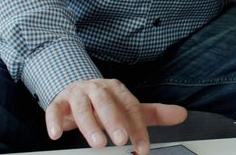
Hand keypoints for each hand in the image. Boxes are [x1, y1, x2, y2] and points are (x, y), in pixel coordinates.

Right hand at [45, 79, 186, 154]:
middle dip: (114, 122)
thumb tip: (182, 114)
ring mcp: (77, 94)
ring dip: (88, 125)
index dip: (137, 128)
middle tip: (121, 140)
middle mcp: (97, 89)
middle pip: (106, 103)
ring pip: (82, 107)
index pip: (130, 107)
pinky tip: (56, 135)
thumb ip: (153, 113)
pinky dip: (54, 121)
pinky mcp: (59, 102)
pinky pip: (54, 110)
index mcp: (117, 89)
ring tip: (97, 143)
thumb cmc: (105, 103)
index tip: (142, 148)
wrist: (76, 88)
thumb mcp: (128, 107)